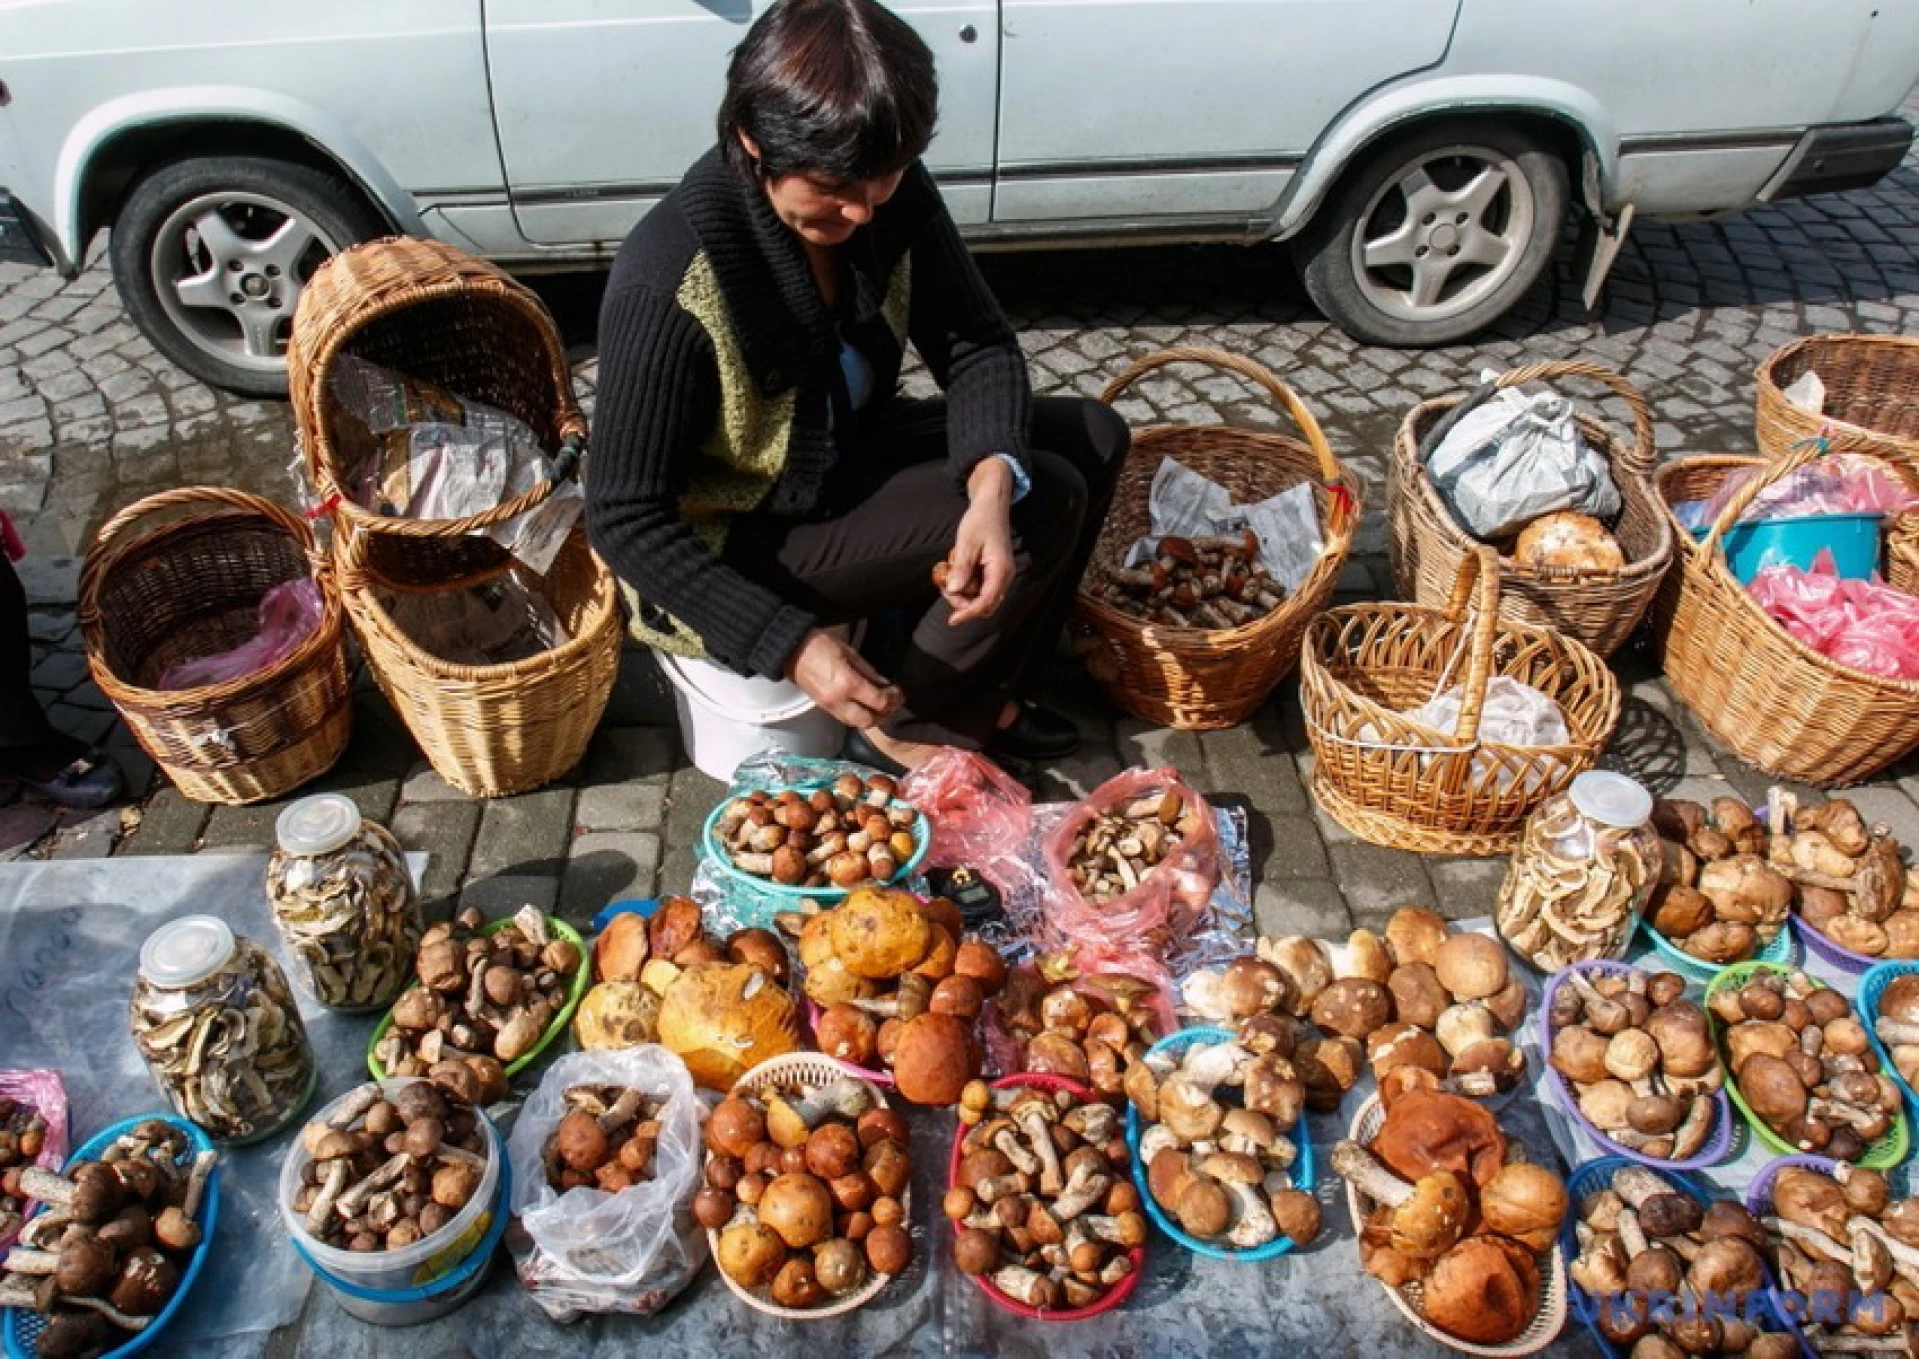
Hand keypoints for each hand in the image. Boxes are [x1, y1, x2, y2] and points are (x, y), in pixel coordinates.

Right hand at [787, 629, 901, 726]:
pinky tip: (864, 707)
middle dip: (884, 714)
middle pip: (868, 721)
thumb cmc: (820, 645)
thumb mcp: (850, 652)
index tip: (898, 692)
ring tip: (880, 707)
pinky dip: (858, 717)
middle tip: (892, 703)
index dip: (893, 699)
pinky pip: (845, 719)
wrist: (792, 650)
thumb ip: (869, 671)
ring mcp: (829, 707)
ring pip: (856, 724)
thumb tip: (884, 683)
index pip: (878, 702)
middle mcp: (839, 701)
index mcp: (848, 684)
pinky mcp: (823, 708)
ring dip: (871, 719)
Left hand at [944, 460, 1014, 625]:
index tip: (952, 621)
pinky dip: (966, 585)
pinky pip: (978, 587)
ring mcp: (998, 574)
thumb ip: (962, 568)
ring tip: (948, 576)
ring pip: (981, 598)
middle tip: (945, 587)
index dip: (968, 613)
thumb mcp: (967, 543)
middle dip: (964, 603)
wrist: (991, 505)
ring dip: (963, 594)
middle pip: (985, 605)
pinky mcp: (992, 571)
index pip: (986, 602)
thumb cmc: (981, 520)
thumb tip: (954, 590)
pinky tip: (955, 571)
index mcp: (1000, 571)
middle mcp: (1003, 576)